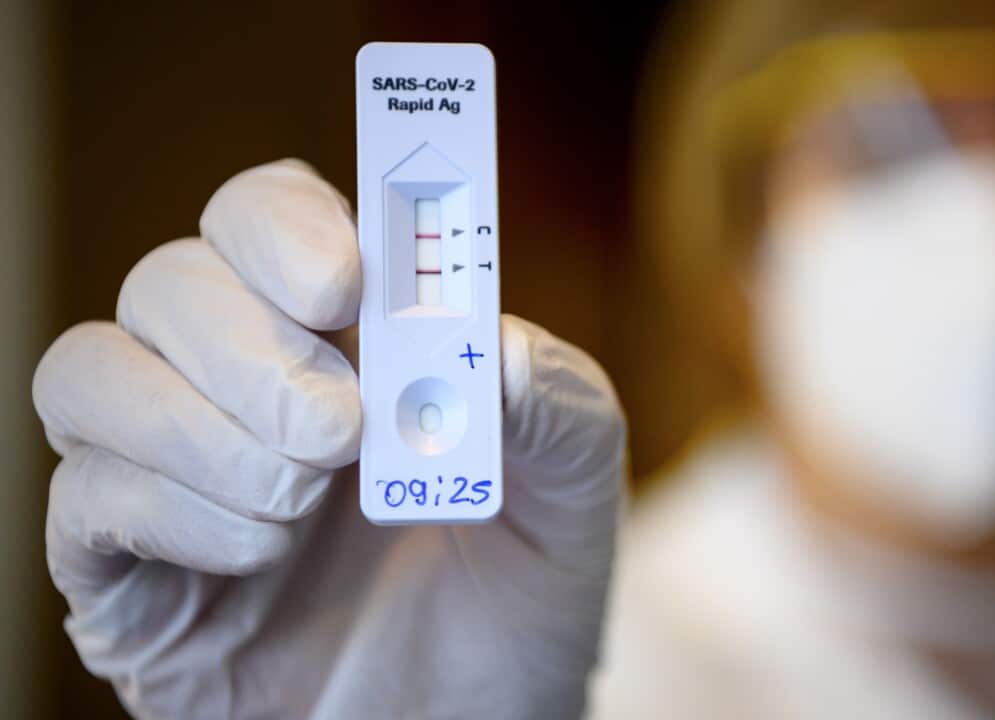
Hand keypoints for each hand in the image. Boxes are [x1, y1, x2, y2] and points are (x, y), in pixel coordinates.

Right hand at [33, 159, 625, 718]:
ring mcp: (174, 474)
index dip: (285, 226)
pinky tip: (260, 553)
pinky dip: (170, 511)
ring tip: (306, 495)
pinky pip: (81, 501)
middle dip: (249, 344)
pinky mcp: (127, 574)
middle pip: (171, 281)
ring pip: (89, 372)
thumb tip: (491, 341)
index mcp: (346, 339)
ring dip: (200, 428)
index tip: (344, 284)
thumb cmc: (517, 594)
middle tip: (340, 425)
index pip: (264, 216)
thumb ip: (556, 402)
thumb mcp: (576, 492)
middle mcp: (243, 386)